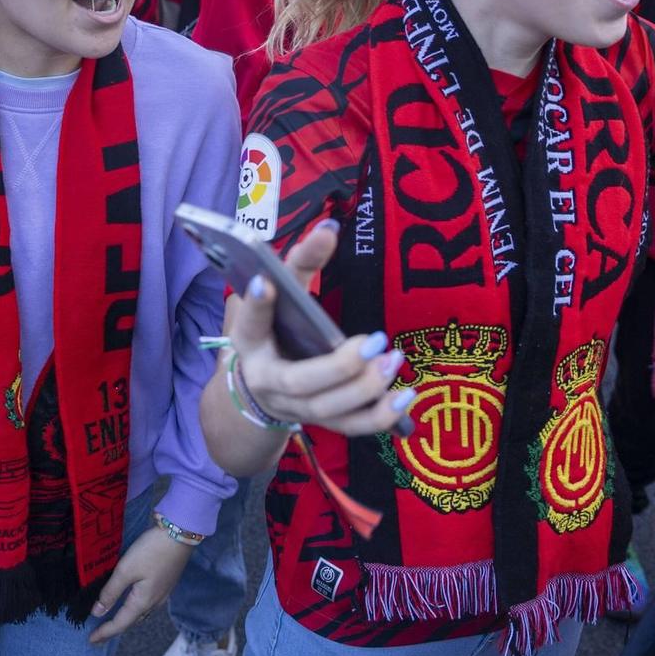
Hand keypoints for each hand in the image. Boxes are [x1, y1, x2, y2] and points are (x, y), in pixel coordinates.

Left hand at [87, 525, 192, 644]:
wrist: (180, 534)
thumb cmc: (151, 551)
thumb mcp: (126, 570)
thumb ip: (111, 591)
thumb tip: (97, 612)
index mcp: (143, 602)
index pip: (120, 624)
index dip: (105, 632)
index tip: (90, 640)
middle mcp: (154, 602)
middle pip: (131, 621)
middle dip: (114, 629)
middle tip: (99, 634)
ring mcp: (162, 593)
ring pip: (140, 613)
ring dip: (126, 620)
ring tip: (112, 621)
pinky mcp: (165, 584)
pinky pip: (147, 604)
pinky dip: (134, 609)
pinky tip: (131, 603)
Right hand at [230, 220, 408, 435]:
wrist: (263, 385)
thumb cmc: (277, 326)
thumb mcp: (282, 292)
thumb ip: (302, 263)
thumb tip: (331, 227)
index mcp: (249, 340)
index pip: (249, 321)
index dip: (256, 304)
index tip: (266, 281)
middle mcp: (266, 379)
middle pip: (299, 382)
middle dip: (338, 367)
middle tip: (374, 341)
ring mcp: (294, 407)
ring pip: (328, 410)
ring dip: (365, 389)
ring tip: (393, 360)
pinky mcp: (322, 423)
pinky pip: (351, 428)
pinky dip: (380, 417)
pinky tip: (405, 395)